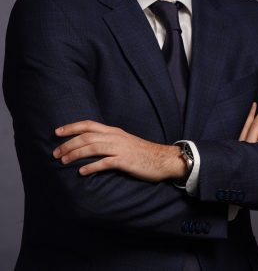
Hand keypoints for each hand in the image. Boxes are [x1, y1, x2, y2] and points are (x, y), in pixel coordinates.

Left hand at [53, 121, 185, 180]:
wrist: (163, 159)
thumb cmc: (142, 152)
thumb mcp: (124, 142)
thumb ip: (108, 141)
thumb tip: (89, 146)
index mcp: (114, 131)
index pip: (89, 125)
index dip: (72, 127)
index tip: (57, 132)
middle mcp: (116, 137)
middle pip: (87, 136)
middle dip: (68, 144)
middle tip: (55, 153)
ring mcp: (121, 149)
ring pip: (93, 147)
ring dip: (75, 154)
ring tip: (63, 161)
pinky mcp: (125, 161)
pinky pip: (105, 163)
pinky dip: (92, 166)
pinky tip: (82, 172)